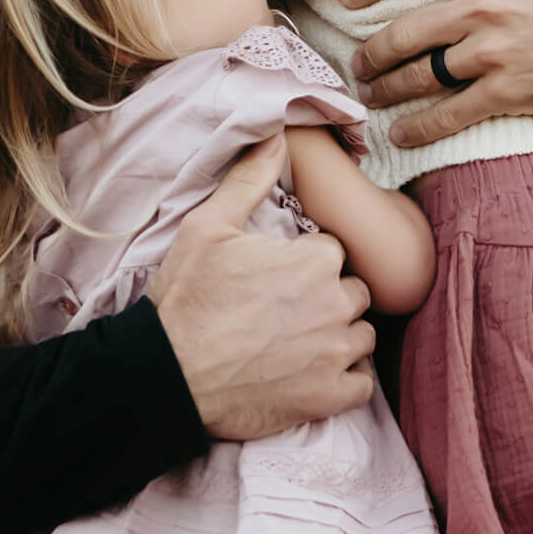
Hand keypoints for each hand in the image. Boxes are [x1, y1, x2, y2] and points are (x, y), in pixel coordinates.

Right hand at [150, 133, 374, 437]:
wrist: (170, 373)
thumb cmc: (187, 298)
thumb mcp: (208, 227)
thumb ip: (249, 181)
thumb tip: (276, 137)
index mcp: (316, 259)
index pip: (333, 253)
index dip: (307, 264)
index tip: (280, 278)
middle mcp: (336, 303)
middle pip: (353, 293)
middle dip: (329, 298)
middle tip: (288, 311)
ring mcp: (336, 353)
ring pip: (362, 337)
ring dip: (340, 337)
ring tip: (300, 342)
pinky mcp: (330, 396)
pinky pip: (361, 384)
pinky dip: (344, 381)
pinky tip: (314, 375)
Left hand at [342, 0, 532, 152]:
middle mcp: (485, 5)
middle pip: (405, 30)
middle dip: (372, 51)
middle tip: (359, 63)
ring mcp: (494, 52)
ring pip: (419, 75)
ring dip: (387, 90)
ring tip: (373, 96)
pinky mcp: (508, 93)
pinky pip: (448, 114)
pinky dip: (419, 128)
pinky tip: (399, 133)